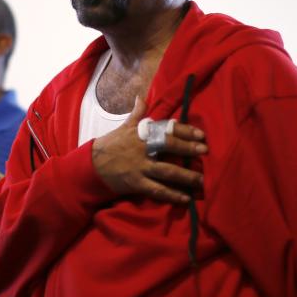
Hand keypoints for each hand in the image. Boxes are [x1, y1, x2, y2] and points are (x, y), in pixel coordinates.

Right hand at [92, 97, 206, 202]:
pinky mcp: (137, 183)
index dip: (185, 131)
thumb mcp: (124, 127)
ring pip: (167, 171)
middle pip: (169, 146)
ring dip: (186, 176)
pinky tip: (185, 199)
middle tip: (205, 151)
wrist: (92, 165)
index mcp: (142, 134)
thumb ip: (137, 113)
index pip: (166, 129)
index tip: (201, 135)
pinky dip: (172, 195)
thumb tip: (141, 97)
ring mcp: (140, 167)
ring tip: (201, 180)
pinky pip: (157, 190)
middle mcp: (143, 148)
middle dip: (188, 148)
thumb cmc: (111, 144)